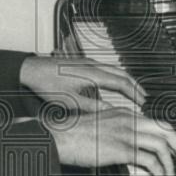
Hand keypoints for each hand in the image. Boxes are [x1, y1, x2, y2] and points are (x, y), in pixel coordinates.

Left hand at [20, 54, 144, 112]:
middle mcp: (93, 66)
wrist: (31, 69)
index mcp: (93, 74)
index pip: (122, 83)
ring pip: (115, 70)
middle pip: (123, 74)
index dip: (135, 94)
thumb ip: (93, 107)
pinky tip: (114, 85)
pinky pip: (106, 69)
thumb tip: (111, 113)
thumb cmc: (46, 84)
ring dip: (126, 81)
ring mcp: (88, 63)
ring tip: (134, 92)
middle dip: (136, 86)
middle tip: (145, 98)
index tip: (144, 103)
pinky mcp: (82, 64)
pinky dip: (116, 77)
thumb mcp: (70, 102)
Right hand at [47, 107, 175, 175]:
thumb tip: (131, 150)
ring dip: (170, 163)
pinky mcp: (119, 148)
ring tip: (170, 174)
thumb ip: (118, 134)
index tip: (173, 150)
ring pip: (161, 145)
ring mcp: (125, 134)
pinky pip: (148, 159)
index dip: (169, 138)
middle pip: (166, 130)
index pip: (156, 123)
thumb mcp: (101, 128)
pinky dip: (158, 169)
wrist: (59, 136)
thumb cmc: (74, 134)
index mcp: (125, 114)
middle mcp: (129, 121)